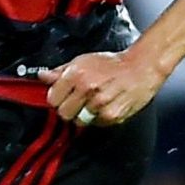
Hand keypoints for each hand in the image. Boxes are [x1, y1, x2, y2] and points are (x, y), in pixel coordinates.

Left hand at [39, 49, 167, 125]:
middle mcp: (87, 89)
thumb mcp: (84, 60)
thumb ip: (61, 71)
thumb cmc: (114, 64)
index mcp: (77, 74)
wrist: (142, 67)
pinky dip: (98, 119)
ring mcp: (100, 104)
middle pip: (63, 113)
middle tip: (76, 102)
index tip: (61, 97)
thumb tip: (43, 76)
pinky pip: (95, 124)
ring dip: (83, 115)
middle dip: (67, 109)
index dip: (56, 98)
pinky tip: (104, 106)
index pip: (52, 98)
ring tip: (93, 103)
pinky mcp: (112, 116)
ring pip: (79, 121)